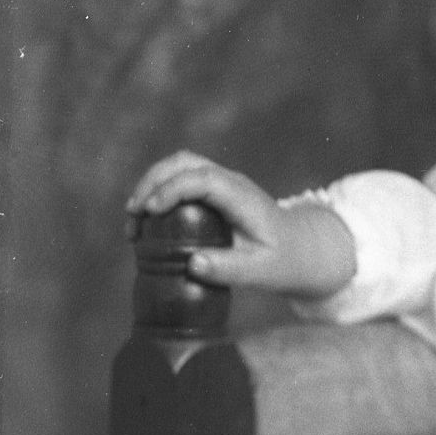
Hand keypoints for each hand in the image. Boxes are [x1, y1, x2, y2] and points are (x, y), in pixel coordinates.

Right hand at [125, 151, 356, 299]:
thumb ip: (230, 269)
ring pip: (179, 166)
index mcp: (242, 197)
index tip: (149, 211)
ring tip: (133, 218)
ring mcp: (221, 183)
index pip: (202, 178)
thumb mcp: (262, 272)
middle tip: (132, 216)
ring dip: (151, 183)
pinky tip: (146, 218)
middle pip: (183, 162)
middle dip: (152, 182)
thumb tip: (193, 264)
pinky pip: (181, 178)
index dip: (172, 189)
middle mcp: (230, 182)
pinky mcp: (214, 190)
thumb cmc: (284, 261)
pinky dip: (159, 190)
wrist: (303, 249)